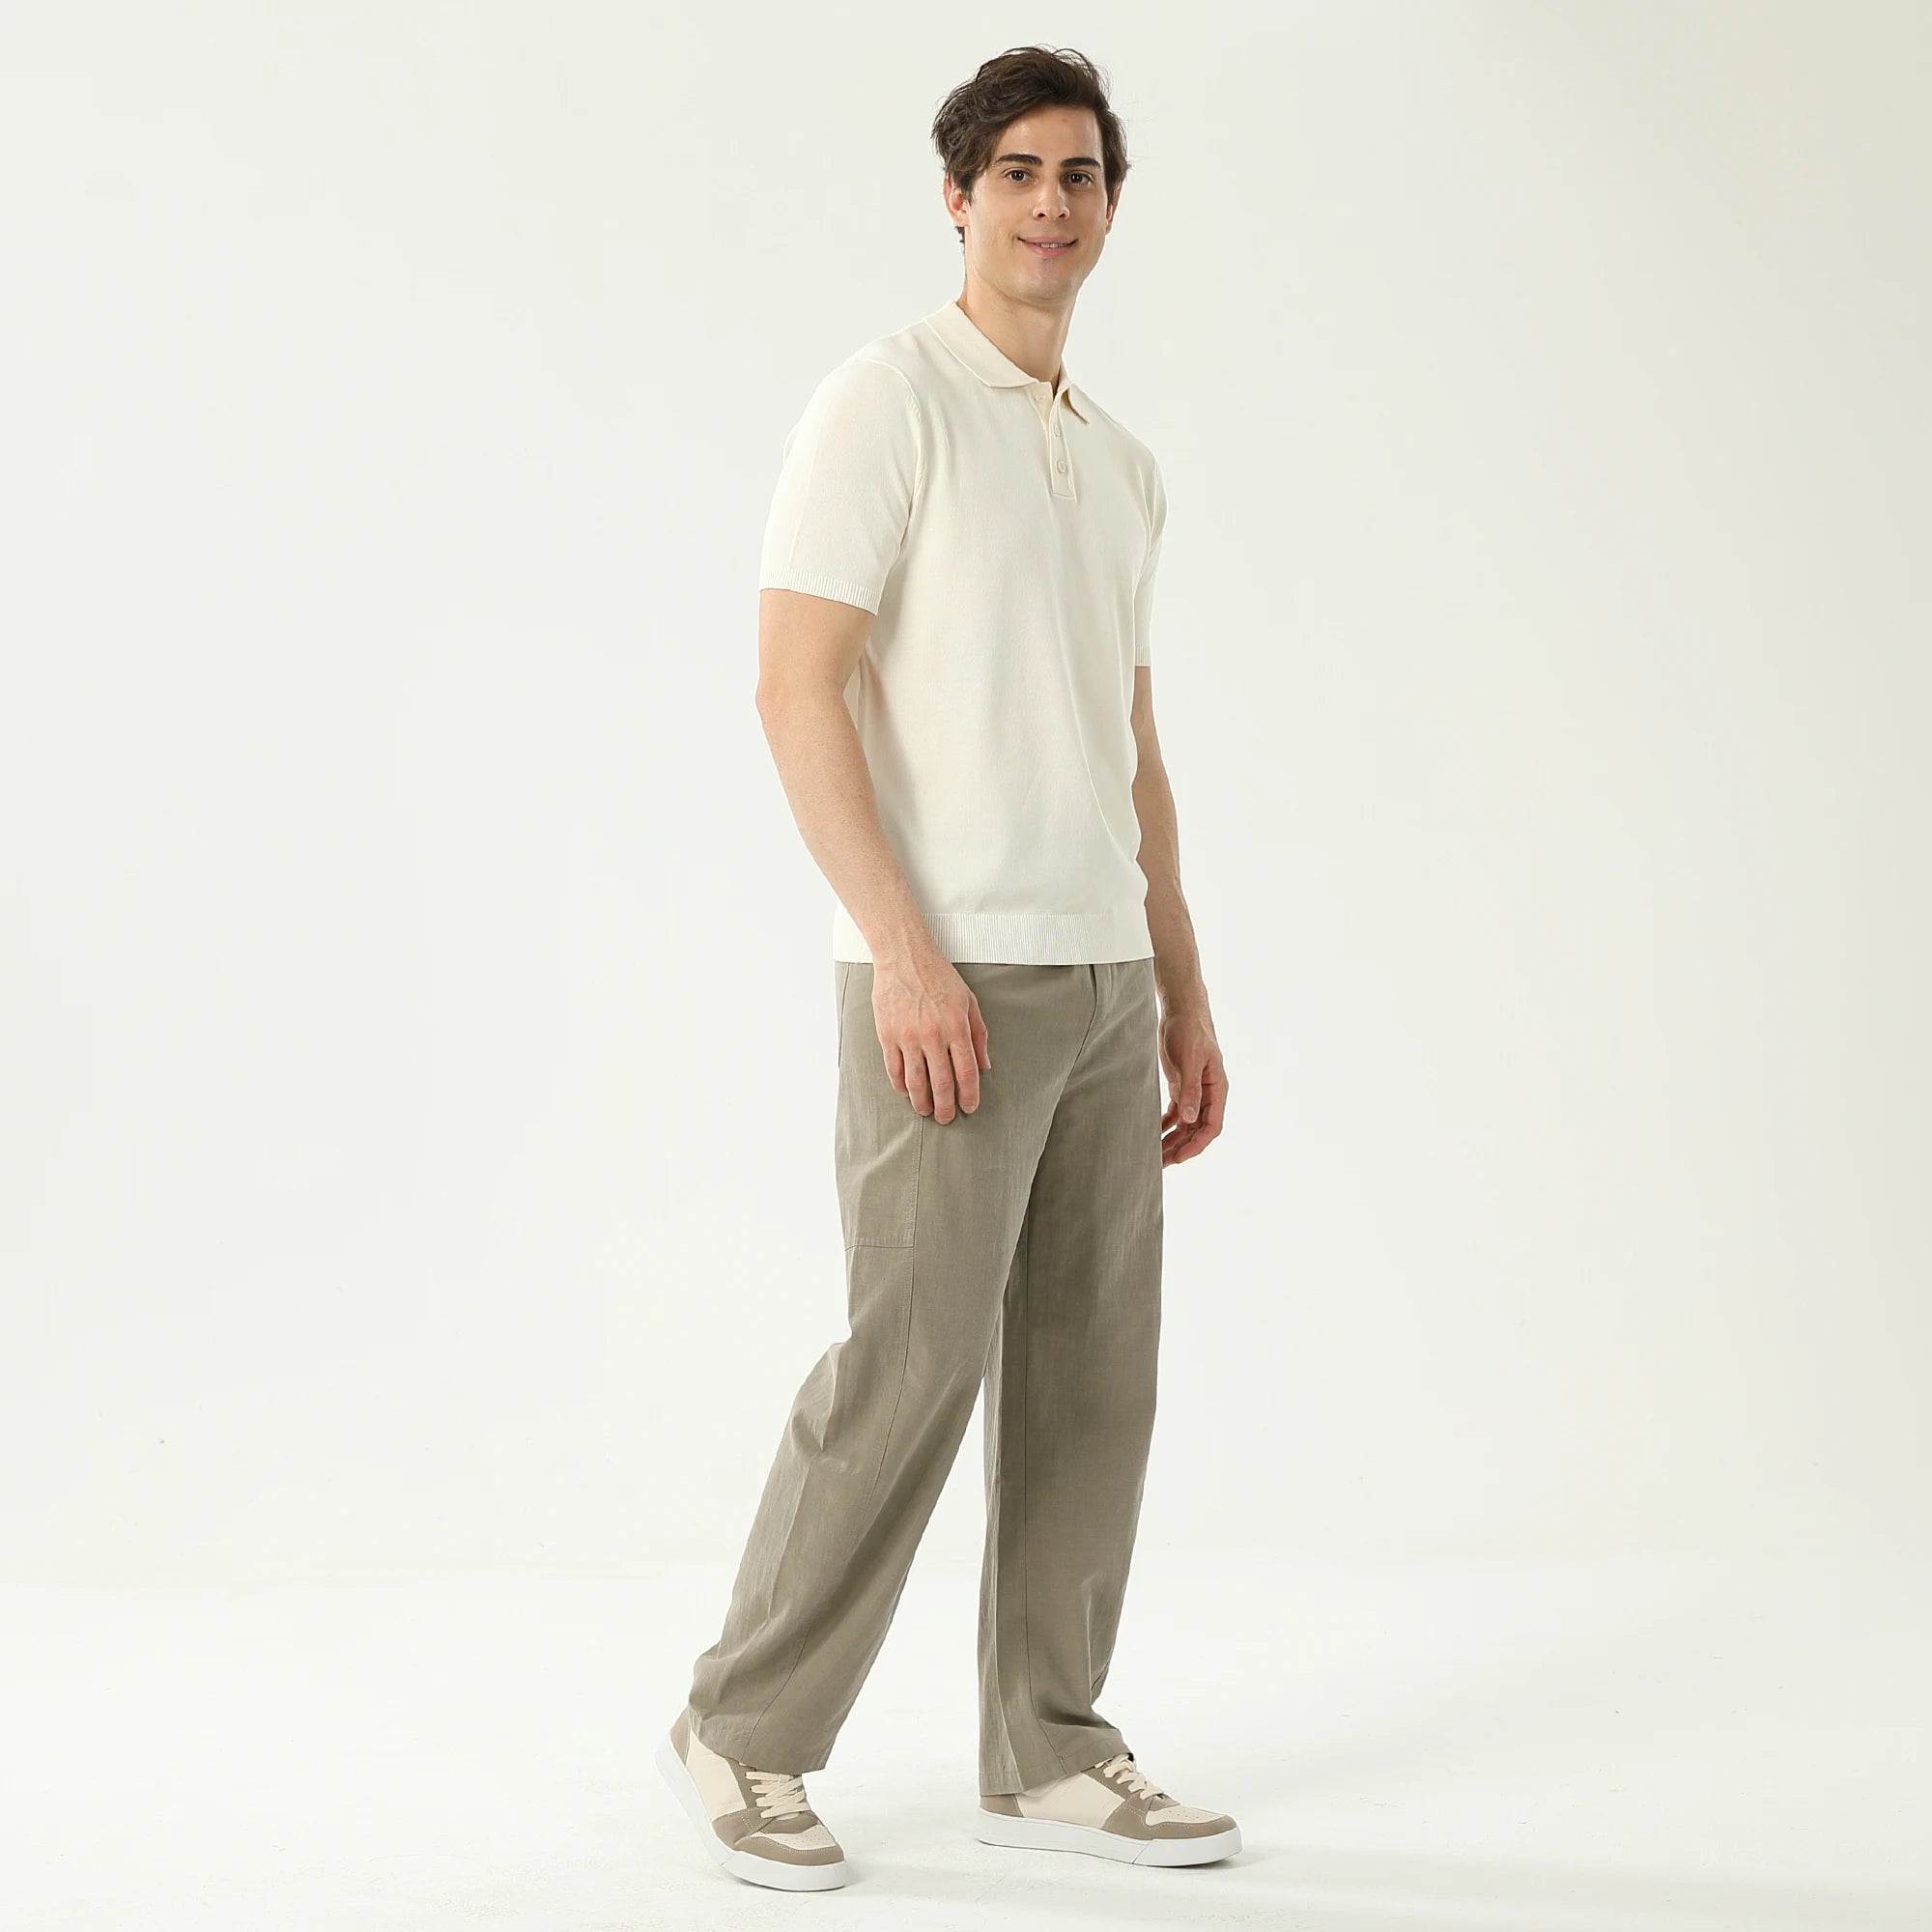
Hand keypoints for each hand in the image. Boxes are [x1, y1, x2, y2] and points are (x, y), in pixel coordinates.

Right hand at [869, 951, 989, 1122]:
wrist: (904, 956)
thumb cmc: (938, 976)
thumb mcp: (968, 1000)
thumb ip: (979, 1034)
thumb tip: (985, 1065)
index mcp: (956, 1027)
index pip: (966, 1072)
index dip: (969, 1095)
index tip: (969, 1108)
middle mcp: (933, 1035)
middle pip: (941, 1083)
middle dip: (946, 1106)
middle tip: (946, 1119)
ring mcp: (908, 1036)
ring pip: (915, 1081)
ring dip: (921, 1102)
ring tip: (926, 1111)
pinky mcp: (887, 1034)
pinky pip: (894, 1068)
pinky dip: (900, 1085)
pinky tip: (905, 1091)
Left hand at [1159, 1007, 1225, 1164]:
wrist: (1180, 1011)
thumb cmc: (1190, 1030)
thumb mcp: (1190, 1059)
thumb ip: (1190, 1088)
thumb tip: (1189, 1118)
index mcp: (1217, 1088)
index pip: (1211, 1126)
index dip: (1197, 1144)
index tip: (1179, 1158)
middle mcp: (1208, 1094)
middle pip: (1196, 1130)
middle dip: (1181, 1147)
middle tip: (1160, 1163)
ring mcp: (1194, 1091)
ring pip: (1185, 1124)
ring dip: (1172, 1139)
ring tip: (1155, 1155)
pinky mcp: (1180, 1086)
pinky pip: (1176, 1113)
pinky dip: (1166, 1125)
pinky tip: (1154, 1133)